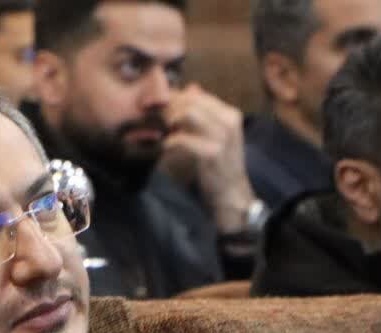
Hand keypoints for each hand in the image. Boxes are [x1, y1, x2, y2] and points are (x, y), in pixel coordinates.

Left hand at [161, 83, 257, 231]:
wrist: (230, 195)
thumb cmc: (216, 167)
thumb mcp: (213, 136)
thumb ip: (202, 113)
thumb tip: (189, 88)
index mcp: (229, 114)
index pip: (195, 95)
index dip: (171, 100)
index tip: (154, 110)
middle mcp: (229, 120)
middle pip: (188, 101)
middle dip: (165, 110)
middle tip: (150, 121)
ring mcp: (222, 136)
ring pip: (186, 114)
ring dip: (166, 122)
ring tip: (157, 133)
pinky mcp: (212, 153)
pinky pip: (182, 139)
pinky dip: (167, 142)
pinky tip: (162, 149)